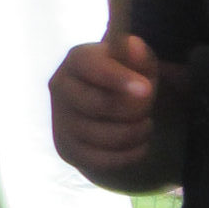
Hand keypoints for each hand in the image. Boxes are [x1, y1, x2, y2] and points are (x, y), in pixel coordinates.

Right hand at [48, 34, 171, 178]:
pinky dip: (127, 155)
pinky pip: (99, 159)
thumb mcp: (138, 62)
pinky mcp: (66, 148)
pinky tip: (139, 145)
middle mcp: (60, 87)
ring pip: (101, 136)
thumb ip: (139, 55)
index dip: (117, 78)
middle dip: (133, 109)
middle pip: (96, 104)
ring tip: (145, 126)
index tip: (146, 89)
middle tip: (148, 107)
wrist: (108, 107)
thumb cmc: (125, 79)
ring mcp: (60, 120)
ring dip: (134, 133)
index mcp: (77, 60)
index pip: (90, 66)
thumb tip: (134, 48)